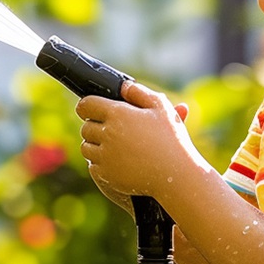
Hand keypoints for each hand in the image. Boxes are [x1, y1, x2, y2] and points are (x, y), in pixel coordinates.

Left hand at [77, 80, 198, 203]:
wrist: (178, 176)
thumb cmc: (173, 141)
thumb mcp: (162, 109)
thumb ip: (141, 93)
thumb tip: (123, 87)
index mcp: (118, 113)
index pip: (86, 105)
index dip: (88, 107)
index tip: (93, 111)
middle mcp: (107, 133)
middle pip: (85, 128)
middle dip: (95, 128)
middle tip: (111, 132)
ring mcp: (104, 155)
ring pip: (86, 148)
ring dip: (96, 147)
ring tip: (114, 148)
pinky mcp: (105, 174)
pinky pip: (93, 166)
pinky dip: (102, 164)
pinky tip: (118, 163)